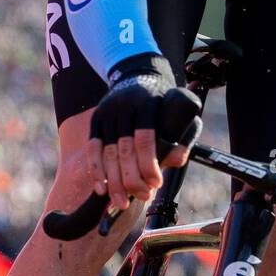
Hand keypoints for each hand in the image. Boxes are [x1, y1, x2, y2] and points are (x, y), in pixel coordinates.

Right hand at [87, 54, 197, 209]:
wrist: (138, 74)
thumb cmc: (165, 100)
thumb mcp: (180, 111)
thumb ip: (182, 136)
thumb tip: (176, 161)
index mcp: (148, 102)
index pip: (145, 137)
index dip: (149, 163)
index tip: (156, 183)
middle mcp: (124, 106)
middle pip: (124, 148)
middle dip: (132, 178)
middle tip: (143, 196)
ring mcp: (107, 112)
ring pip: (107, 152)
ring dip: (114, 181)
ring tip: (121, 202)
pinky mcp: (96, 119)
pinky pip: (93, 148)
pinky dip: (96, 170)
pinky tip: (101, 189)